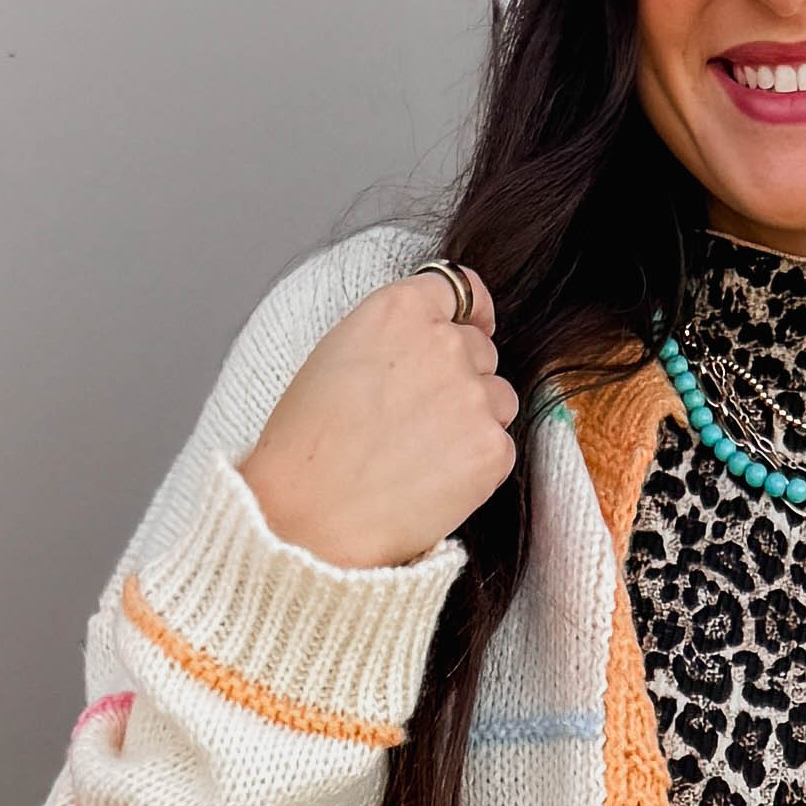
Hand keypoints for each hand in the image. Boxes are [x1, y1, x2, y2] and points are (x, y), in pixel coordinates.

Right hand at [236, 264, 520, 571]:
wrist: (307, 516)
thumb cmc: (306, 444)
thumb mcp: (339, 353)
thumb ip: (395, 335)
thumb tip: (436, 338)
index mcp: (400, 309)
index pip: (462, 289)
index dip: (470, 314)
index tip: (475, 328)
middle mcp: (444, 343)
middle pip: (481, 351)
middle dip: (461, 379)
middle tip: (416, 422)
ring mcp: (473, 396)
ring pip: (498, 399)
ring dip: (474, 422)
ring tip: (421, 456)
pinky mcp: (491, 449)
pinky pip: (500, 448)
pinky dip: (476, 467)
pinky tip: (431, 483)